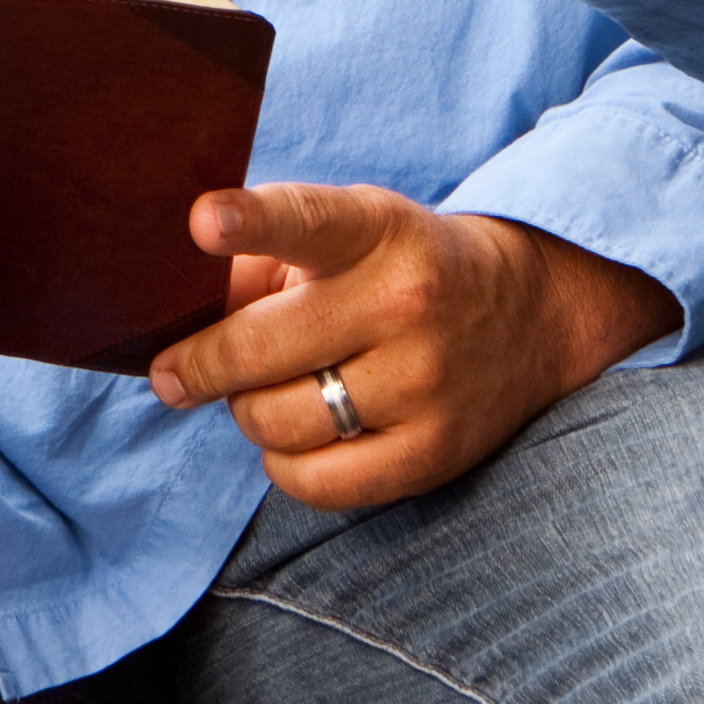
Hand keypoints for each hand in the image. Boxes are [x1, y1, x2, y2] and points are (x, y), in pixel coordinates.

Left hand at [146, 189, 677, 509]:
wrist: (529, 313)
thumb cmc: (400, 266)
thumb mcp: (346, 232)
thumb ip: (260, 263)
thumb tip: (183, 324)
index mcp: (376, 229)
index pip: (308, 221)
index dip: (251, 221)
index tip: (202, 222)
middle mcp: (406, 302)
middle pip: (257, 349)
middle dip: (197, 365)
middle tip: (174, 372)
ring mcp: (424, 383)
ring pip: (273, 420)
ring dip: (249, 411)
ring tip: (268, 391)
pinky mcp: (433, 454)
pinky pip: (312, 482)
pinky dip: (284, 464)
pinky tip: (299, 435)